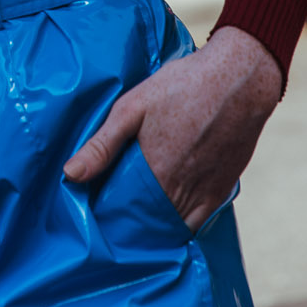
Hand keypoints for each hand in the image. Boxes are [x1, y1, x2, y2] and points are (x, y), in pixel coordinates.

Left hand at [63, 26, 281, 230]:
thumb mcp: (133, 107)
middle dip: (128, 220)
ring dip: (152, 223)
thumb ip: (102, 144)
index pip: (122, 211)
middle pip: (146, 221)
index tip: (95, 209)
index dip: (107, 213)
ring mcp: (203, 194)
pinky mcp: (221, 190)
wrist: (237, 82)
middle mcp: (179, 191)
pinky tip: (166, 214)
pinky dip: (181, 224)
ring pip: (171, 224)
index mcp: (153, 172)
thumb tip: (70, 174)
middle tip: (111, 211)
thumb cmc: (182, 87)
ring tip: (134, 213)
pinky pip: (197, 222)